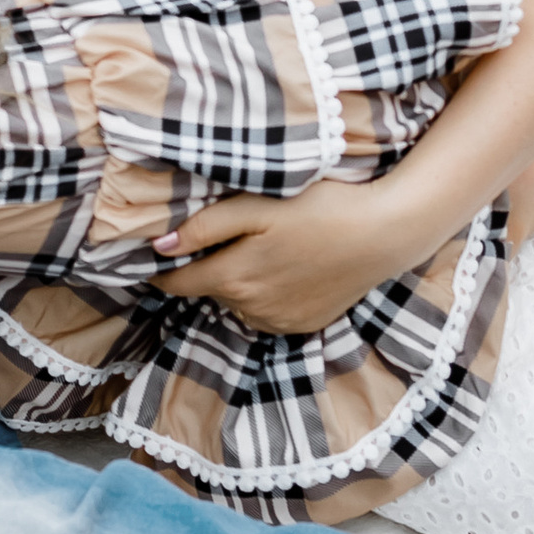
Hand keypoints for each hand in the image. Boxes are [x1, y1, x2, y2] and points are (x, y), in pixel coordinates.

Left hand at [149, 178, 427, 337]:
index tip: (149, 261)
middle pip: (210, 290)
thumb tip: (159, 247)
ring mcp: (279, 322)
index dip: (160, 272)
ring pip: (238, 304)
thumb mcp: (256, 207)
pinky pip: (267, 314)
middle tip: (224, 238)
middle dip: (207, 268)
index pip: (177, 283)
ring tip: (263, 250)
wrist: (383, 234)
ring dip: (238, 283)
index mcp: (234, 278)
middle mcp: (251, 309)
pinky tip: (287, 269)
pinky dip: (266, 296)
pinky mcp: (303, 326)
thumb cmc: (319, 208)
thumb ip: (204, 228)